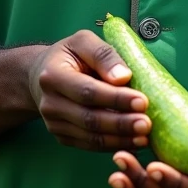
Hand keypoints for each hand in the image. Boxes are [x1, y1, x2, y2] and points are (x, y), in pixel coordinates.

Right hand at [28, 29, 151, 151]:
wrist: (41, 75)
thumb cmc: (70, 55)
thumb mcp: (83, 41)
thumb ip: (103, 55)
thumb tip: (123, 77)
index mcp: (53, 76)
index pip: (88, 91)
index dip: (116, 99)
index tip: (142, 101)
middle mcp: (50, 104)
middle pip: (89, 119)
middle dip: (121, 124)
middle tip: (147, 124)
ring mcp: (54, 124)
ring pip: (90, 137)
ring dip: (119, 139)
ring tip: (144, 137)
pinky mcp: (62, 137)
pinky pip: (89, 145)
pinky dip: (112, 146)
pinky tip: (132, 143)